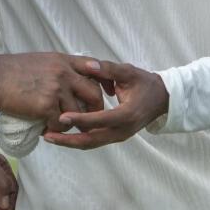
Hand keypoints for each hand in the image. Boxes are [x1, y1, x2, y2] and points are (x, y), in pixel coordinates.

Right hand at [0, 53, 107, 131]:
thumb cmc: (10, 70)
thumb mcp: (40, 60)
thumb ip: (58, 69)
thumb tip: (69, 82)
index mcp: (63, 60)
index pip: (94, 67)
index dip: (103, 80)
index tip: (108, 91)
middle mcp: (64, 73)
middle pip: (93, 93)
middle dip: (94, 109)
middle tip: (87, 120)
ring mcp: (56, 89)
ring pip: (78, 113)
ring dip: (71, 123)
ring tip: (59, 127)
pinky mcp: (46, 105)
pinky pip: (61, 123)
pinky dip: (54, 130)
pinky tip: (44, 129)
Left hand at [42, 60, 167, 149]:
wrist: (162, 100)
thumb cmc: (144, 83)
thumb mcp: (129, 72)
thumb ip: (109, 69)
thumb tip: (91, 65)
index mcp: (127, 114)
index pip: (101, 119)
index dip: (81, 119)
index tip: (62, 117)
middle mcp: (122, 130)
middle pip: (92, 140)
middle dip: (69, 140)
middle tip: (47, 136)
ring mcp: (118, 136)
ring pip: (91, 143)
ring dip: (70, 142)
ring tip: (49, 137)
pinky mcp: (114, 136)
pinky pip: (94, 141)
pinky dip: (77, 139)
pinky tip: (61, 135)